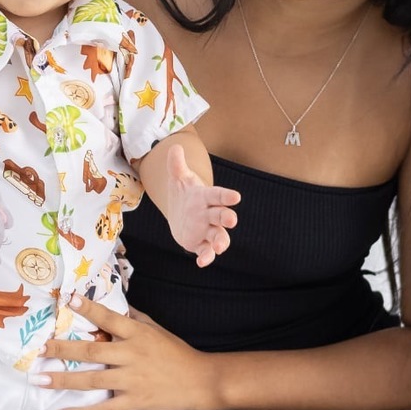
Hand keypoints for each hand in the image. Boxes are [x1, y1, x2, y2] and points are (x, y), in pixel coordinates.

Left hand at [29, 297, 221, 409]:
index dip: (89, 309)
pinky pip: (102, 409)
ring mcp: (132, 380)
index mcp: (138, 334)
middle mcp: (132, 355)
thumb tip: (114, 304)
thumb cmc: (177, 353)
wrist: (201, 382)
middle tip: (39, 348)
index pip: (109, 318)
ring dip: (62, 379)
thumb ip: (134, 318)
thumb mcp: (157, 329)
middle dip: (62, 349)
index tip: (68, 300)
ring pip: (91, 379)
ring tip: (39, 378)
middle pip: (92, 350)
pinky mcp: (133, 402)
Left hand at [163, 143, 240, 267]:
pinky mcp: (200, 244)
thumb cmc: (184, 193)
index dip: (226, 196)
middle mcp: (209, 214)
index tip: (236, 197)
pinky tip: (202, 262)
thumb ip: (176, 164)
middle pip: (221, 216)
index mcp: (206, 197)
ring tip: (220, 247)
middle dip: (227, 218)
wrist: (180, 212)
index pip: (218, 195)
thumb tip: (174, 146)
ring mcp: (206, 230)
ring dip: (221, 241)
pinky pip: (205, 251)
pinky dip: (206, 257)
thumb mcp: (178, 178)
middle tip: (232, 220)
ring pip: (218, 236)